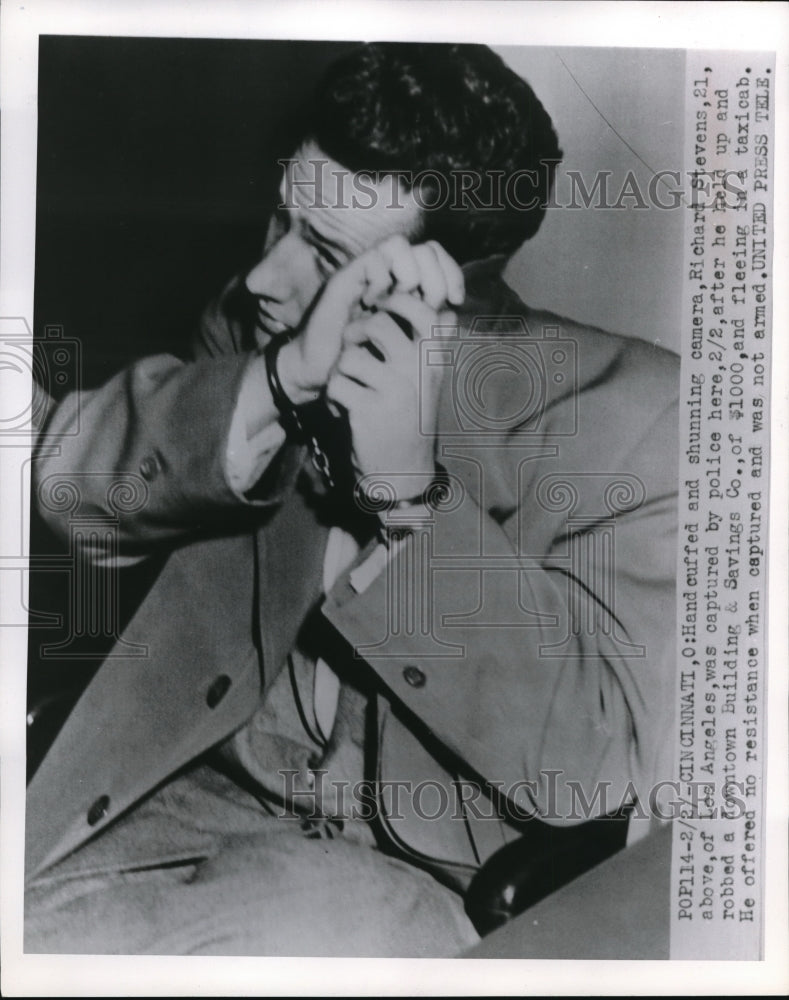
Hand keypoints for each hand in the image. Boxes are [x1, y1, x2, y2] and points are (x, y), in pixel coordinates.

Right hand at [278, 236, 463, 404]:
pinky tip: (374, 304)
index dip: (453, 273)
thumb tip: (454, 312)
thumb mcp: (408, 346)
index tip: (457, 302)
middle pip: (425, 247)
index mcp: (407, 285)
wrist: (326, 370)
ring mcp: (367, 273)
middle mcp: (389, 273)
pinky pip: (374, 259)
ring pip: (400, 245)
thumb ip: (430, 328)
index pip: (438, 257)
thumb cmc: (366, 361)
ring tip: (405, 301)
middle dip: (437, 275)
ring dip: (411, 273)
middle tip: (431, 305)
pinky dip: (381, 281)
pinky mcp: (346, 277)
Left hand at [326, 292, 454, 499]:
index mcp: (433, 361)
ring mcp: (393, 391)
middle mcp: (418, 372)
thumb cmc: (411, 420)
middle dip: (356, 333)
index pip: (424, 311)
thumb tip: (445, 310)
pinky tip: (344, 410)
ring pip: (350, 356)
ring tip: (349, 387)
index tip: (381, 309)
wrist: (402, 472)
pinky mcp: (368, 411)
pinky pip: (336, 384)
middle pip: (377, 324)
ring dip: (341, 371)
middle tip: (353, 349)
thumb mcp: (428, 382)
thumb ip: (432, 346)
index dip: (398, 300)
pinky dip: (333, 398)